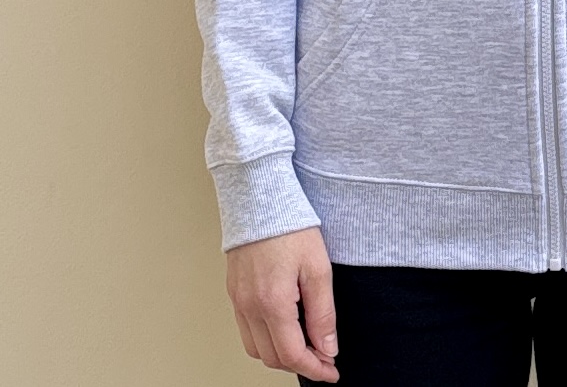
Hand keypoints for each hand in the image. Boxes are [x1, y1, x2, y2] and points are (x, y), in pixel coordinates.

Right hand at [226, 225, 339, 381]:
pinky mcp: (234, 292)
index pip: (292, 355)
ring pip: (256, 349)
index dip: (315, 369)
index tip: (331, 372)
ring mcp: (238, 300)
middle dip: (300, 363)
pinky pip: (246, 330)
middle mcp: (249, 307)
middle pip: (272, 358)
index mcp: (272, 303)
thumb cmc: (290, 225)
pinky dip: (265, 338)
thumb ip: (323, 313)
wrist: (260, 197)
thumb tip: (328, 348)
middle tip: (324, 356)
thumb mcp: (318, 268)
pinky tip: (284, 326)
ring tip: (306, 342)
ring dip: (280, 354)